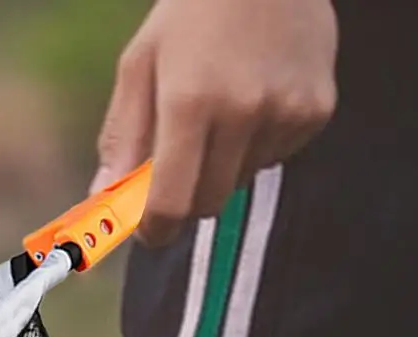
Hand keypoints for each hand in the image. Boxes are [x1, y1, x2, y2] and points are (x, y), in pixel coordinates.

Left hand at [94, 0, 338, 245]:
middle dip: (189, 196)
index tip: (150, 233)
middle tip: (182, 160)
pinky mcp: (315, 110)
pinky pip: (276, 156)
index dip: (156, 229)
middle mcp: (241, 111)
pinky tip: (257, 93)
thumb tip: (102, 202)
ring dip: (225, 163)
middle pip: (209, 203)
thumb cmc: (191, 12)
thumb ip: (122, 137)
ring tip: (225, 103)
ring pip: (242, 179)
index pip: (171, 202)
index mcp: (189, 101)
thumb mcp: (142, 64)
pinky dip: (260, 142)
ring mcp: (284, 112)